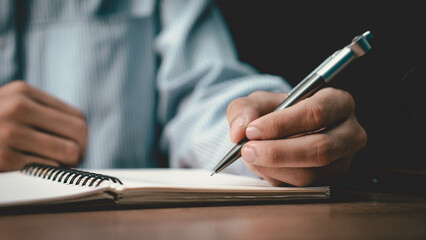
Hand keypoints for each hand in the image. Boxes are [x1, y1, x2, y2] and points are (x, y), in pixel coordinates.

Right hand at [0, 81, 87, 170]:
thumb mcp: (7, 107)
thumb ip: (39, 112)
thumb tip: (81, 137)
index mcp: (23, 92)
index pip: (77, 116)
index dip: (81, 137)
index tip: (73, 150)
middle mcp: (17, 108)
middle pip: (79, 131)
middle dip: (80, 151)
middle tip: (69, 164)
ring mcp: (9, 132)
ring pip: (70, 151)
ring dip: (66, 165)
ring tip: (53, 169)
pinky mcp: (2, 158)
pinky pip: (47, 168)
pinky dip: (45, 174)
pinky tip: (32, 172)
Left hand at [226, 88, 366, 185]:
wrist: (283, 131)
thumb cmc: (277, 112)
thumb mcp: (259, 101)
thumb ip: (245, 108)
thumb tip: (240, 129)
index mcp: (338, 102)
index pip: (315, 113)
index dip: (282, 124)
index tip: (253, 130)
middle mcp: (349, 132)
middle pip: (319, 148)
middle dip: (277, 152)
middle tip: (247, 150)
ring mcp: (342, 160)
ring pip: (310, 173)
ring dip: (273, 168)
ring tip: (250, 156)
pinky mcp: (330, 180)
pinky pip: (301, 187)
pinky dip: (276, 178)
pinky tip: (261, 165)